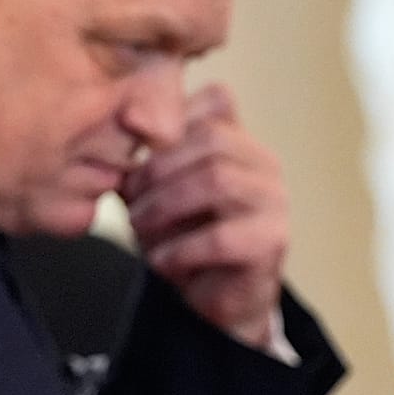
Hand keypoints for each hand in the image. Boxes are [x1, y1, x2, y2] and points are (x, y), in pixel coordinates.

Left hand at [119, 83, 286, 348]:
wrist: (212, 295)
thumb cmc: (182, 234)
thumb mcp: (156, 188)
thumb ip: (147, 155)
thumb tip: (120, 124)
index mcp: (237, 139)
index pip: (215, 99)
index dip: (169, 121)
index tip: (132, 154)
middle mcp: (263, 162)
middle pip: (210, 138)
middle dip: (157, 169)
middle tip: (128, 201)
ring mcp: (273, 200)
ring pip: (217, 181)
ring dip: (164, 206)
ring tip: (139, 228)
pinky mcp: (272, 242)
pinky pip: (221, 238)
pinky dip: (179, 250)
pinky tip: (160, 261)